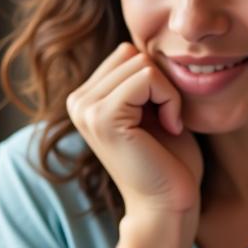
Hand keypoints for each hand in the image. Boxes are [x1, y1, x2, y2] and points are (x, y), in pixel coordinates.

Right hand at [66, 42, 202, 218]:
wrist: (168, 206)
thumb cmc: (169, 163)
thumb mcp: (154, 110)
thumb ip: (144, 79)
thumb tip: (150, 41)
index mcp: (86, 98)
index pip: (126, 53)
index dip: (156, 79)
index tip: (164, 116)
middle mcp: (77, 101)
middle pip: (131, 53)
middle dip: (161, 83)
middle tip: (167, 122)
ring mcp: (85, 109)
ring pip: (141, 62)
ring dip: (168, 93)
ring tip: (167, 127)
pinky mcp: (103, 117)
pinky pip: (147, 78)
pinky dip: (170, 100)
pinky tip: (170, 128)